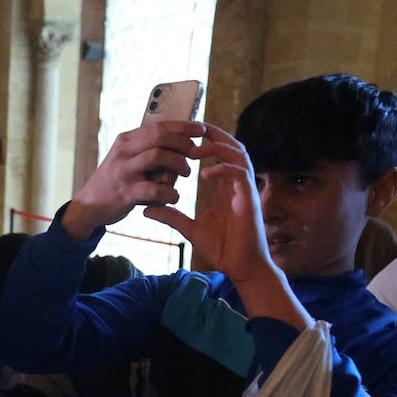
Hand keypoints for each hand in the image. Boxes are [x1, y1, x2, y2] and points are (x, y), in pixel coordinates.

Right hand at [63, 121, 206, 240]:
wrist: (89, 205)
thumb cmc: (115, 181)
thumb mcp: (126, 158)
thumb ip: (146, 149)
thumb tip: (178, 141)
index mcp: (126, 140)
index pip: (159, 125)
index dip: (183, 126)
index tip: (201, 128)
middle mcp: (123, 151)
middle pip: (161, 136)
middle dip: (184, 142)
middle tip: (196, 153)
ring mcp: (124, 171)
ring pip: (159, 156)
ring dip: (179, 164)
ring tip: (185, 173)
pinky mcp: (126, 192)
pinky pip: (155, 189)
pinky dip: (170, 193)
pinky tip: (174, 196)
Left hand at [142, 124, 272, 284]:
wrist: (241, 267)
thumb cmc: (222, 248)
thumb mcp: (190, 229)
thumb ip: (171, 216)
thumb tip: (147, 210)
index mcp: (226, 186)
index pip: (219, 154)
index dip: (204, 141)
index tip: (182, 137)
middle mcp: (238, 183)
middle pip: (231, 145)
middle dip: (212, 134)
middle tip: (190, 129)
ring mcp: (245, 189)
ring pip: (238, 153)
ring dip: (216, 147)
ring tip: (193, 150)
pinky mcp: (249, 198)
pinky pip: (240, 173)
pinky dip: (223, 168)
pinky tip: (205, 173)